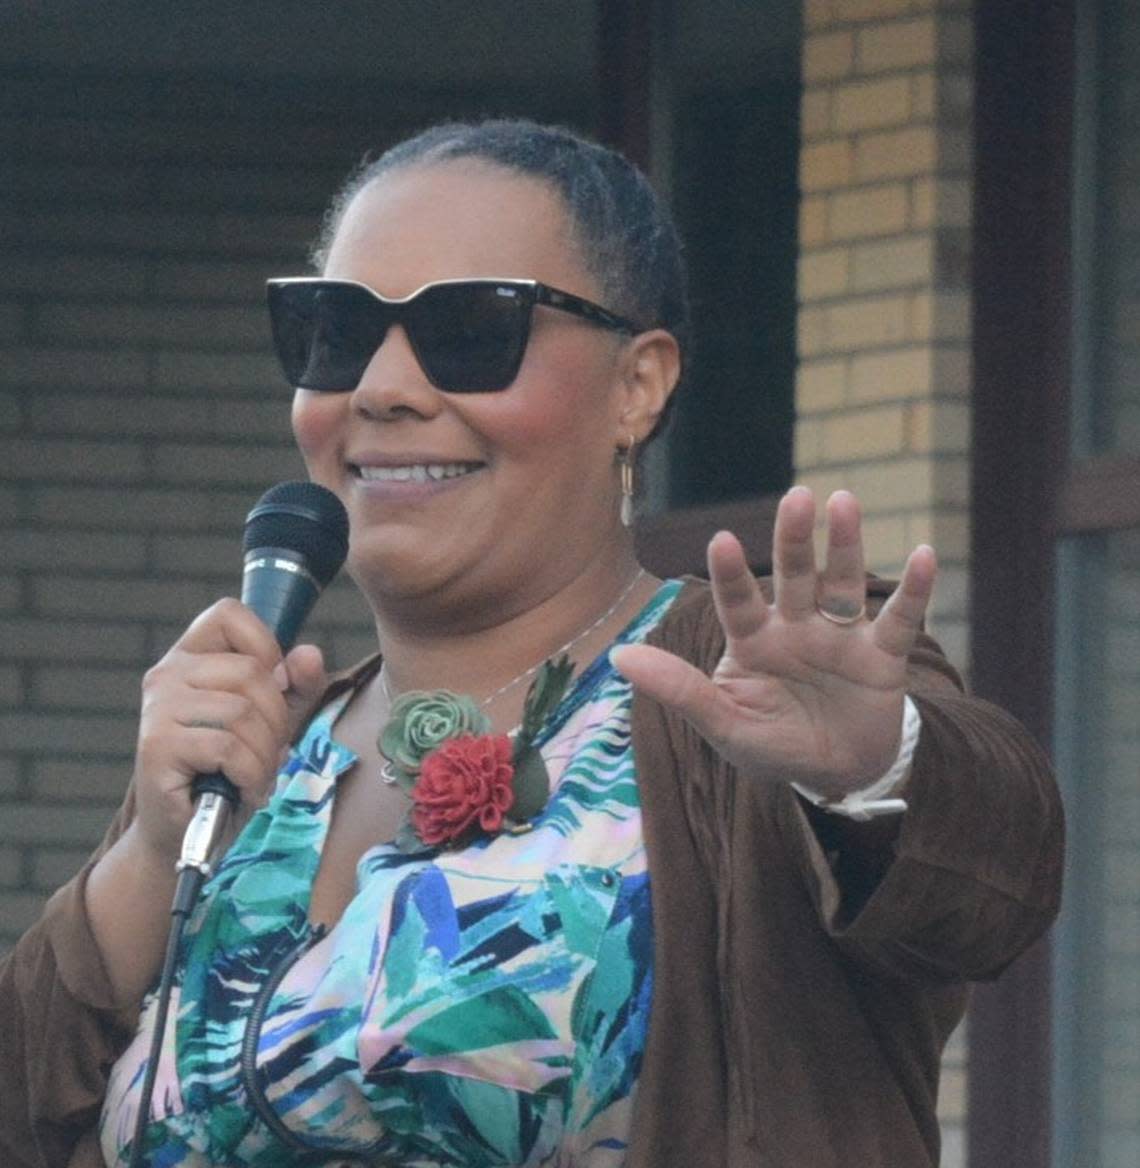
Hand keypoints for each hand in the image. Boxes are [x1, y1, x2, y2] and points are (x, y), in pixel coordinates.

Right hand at [130, 598, 327, 862]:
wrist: (189, 833)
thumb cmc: (231, 770)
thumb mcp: (275, 721)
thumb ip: (297, 685)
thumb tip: (308, 655)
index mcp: (191, 657)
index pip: (229, 614)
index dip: (266, 646)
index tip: (272, 688)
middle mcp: (167, 674)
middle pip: (252, 671)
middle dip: (277, 719)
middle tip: (266, 751)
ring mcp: (158, 709)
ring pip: (244, 712)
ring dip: (265, 753)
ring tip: (253, 773)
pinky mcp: (157, 746)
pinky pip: (230, 748)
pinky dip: (251, 774)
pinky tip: (242, 788)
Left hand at [611, 487, 934, 796]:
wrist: (835, 775)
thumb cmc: (771, 746)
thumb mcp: (723, 724)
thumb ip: (679, 689)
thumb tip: (618, 657)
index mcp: (752, 642)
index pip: (738, 601)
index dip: (731, 574)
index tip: (720, 540)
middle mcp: (795, 628)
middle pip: (794, 576)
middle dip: (794, 539)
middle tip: (797, 497)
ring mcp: (840, 637)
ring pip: (843, 584)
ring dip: (846, 545)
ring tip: (844, 502)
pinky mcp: (882, 656)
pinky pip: (900, 620)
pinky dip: (914, 591)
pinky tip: (924, 555)